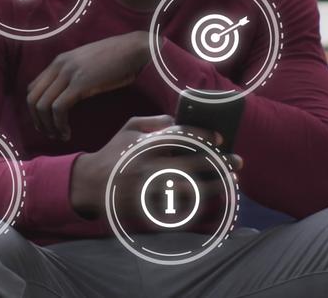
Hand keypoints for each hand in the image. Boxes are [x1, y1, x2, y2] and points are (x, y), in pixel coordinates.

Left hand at [27, 31, 150, 139]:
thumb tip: (71, 95)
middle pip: (32, 98)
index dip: (35, 109)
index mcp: (59, 61)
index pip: (33, 87)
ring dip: (47, 126)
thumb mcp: (88, 65)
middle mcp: (59, 65)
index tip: (46, 123)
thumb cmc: (118, 60)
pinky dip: (59, 124)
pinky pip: (58, 108)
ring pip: (42, 105)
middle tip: (50, 134)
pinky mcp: (79, 83)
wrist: (134, 50)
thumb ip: (75, 76)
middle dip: (38, 120)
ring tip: (59, 136)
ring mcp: (68, 73)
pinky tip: (68, 132)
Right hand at [69, 115, 242, 219]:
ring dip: (214, 187)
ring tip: (231, 183)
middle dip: (218, 163)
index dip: (205, 137)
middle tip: (238, 163)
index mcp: (146, 145)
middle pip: (192, 165)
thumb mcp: (128, 128)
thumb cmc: (113, 153)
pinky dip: (196, 206)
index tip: (221, 139)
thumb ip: (154, 121)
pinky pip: (177, 210)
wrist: (89, 184)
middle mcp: (148, 167)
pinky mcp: (146, 209)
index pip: (182, 137)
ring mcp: (147, 190)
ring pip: (190, 190)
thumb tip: (178, 119)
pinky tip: (211, 202)